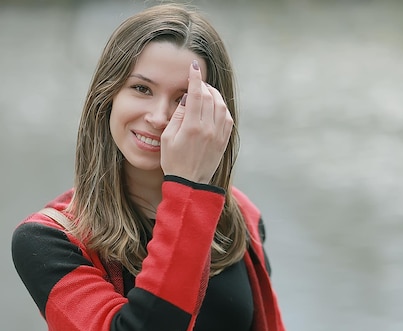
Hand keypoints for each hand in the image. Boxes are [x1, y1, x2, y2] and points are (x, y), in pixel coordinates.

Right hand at [160, 60, 232, 183]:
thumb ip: (178, 116)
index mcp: (192, 127)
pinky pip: (227, 118)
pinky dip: (222, 108)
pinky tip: (214, 106)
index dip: (195, 78)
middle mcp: (209, 129)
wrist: (190, 183)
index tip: (193, 66)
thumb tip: (186, 98)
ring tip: (205, 92)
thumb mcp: (168, 138)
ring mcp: (219, 135)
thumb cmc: (173, 161)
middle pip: (210, 97)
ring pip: (221, 106)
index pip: (195, 95)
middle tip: (196, 81)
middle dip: (203, 85)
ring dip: (214, 95)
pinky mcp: (224, 141)